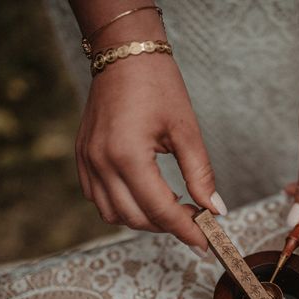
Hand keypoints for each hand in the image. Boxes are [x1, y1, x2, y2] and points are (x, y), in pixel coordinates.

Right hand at [76, 54, 225, 253]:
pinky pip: (99, 199)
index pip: (160, 210)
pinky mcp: (82, 158)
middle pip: (136, 219)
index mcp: (127, 155)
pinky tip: (145, 196)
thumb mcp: (186, 130)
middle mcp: (101, 163)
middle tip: (194, 222)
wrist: (125, 55)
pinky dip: (122, 207)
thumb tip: (216, 210)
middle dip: (168, 227)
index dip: (185, 230)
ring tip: (172, 209)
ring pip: (114, 215)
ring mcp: (87, 162)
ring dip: (144, 220)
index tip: (205, 244)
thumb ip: (201, 174)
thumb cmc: (158, 85)